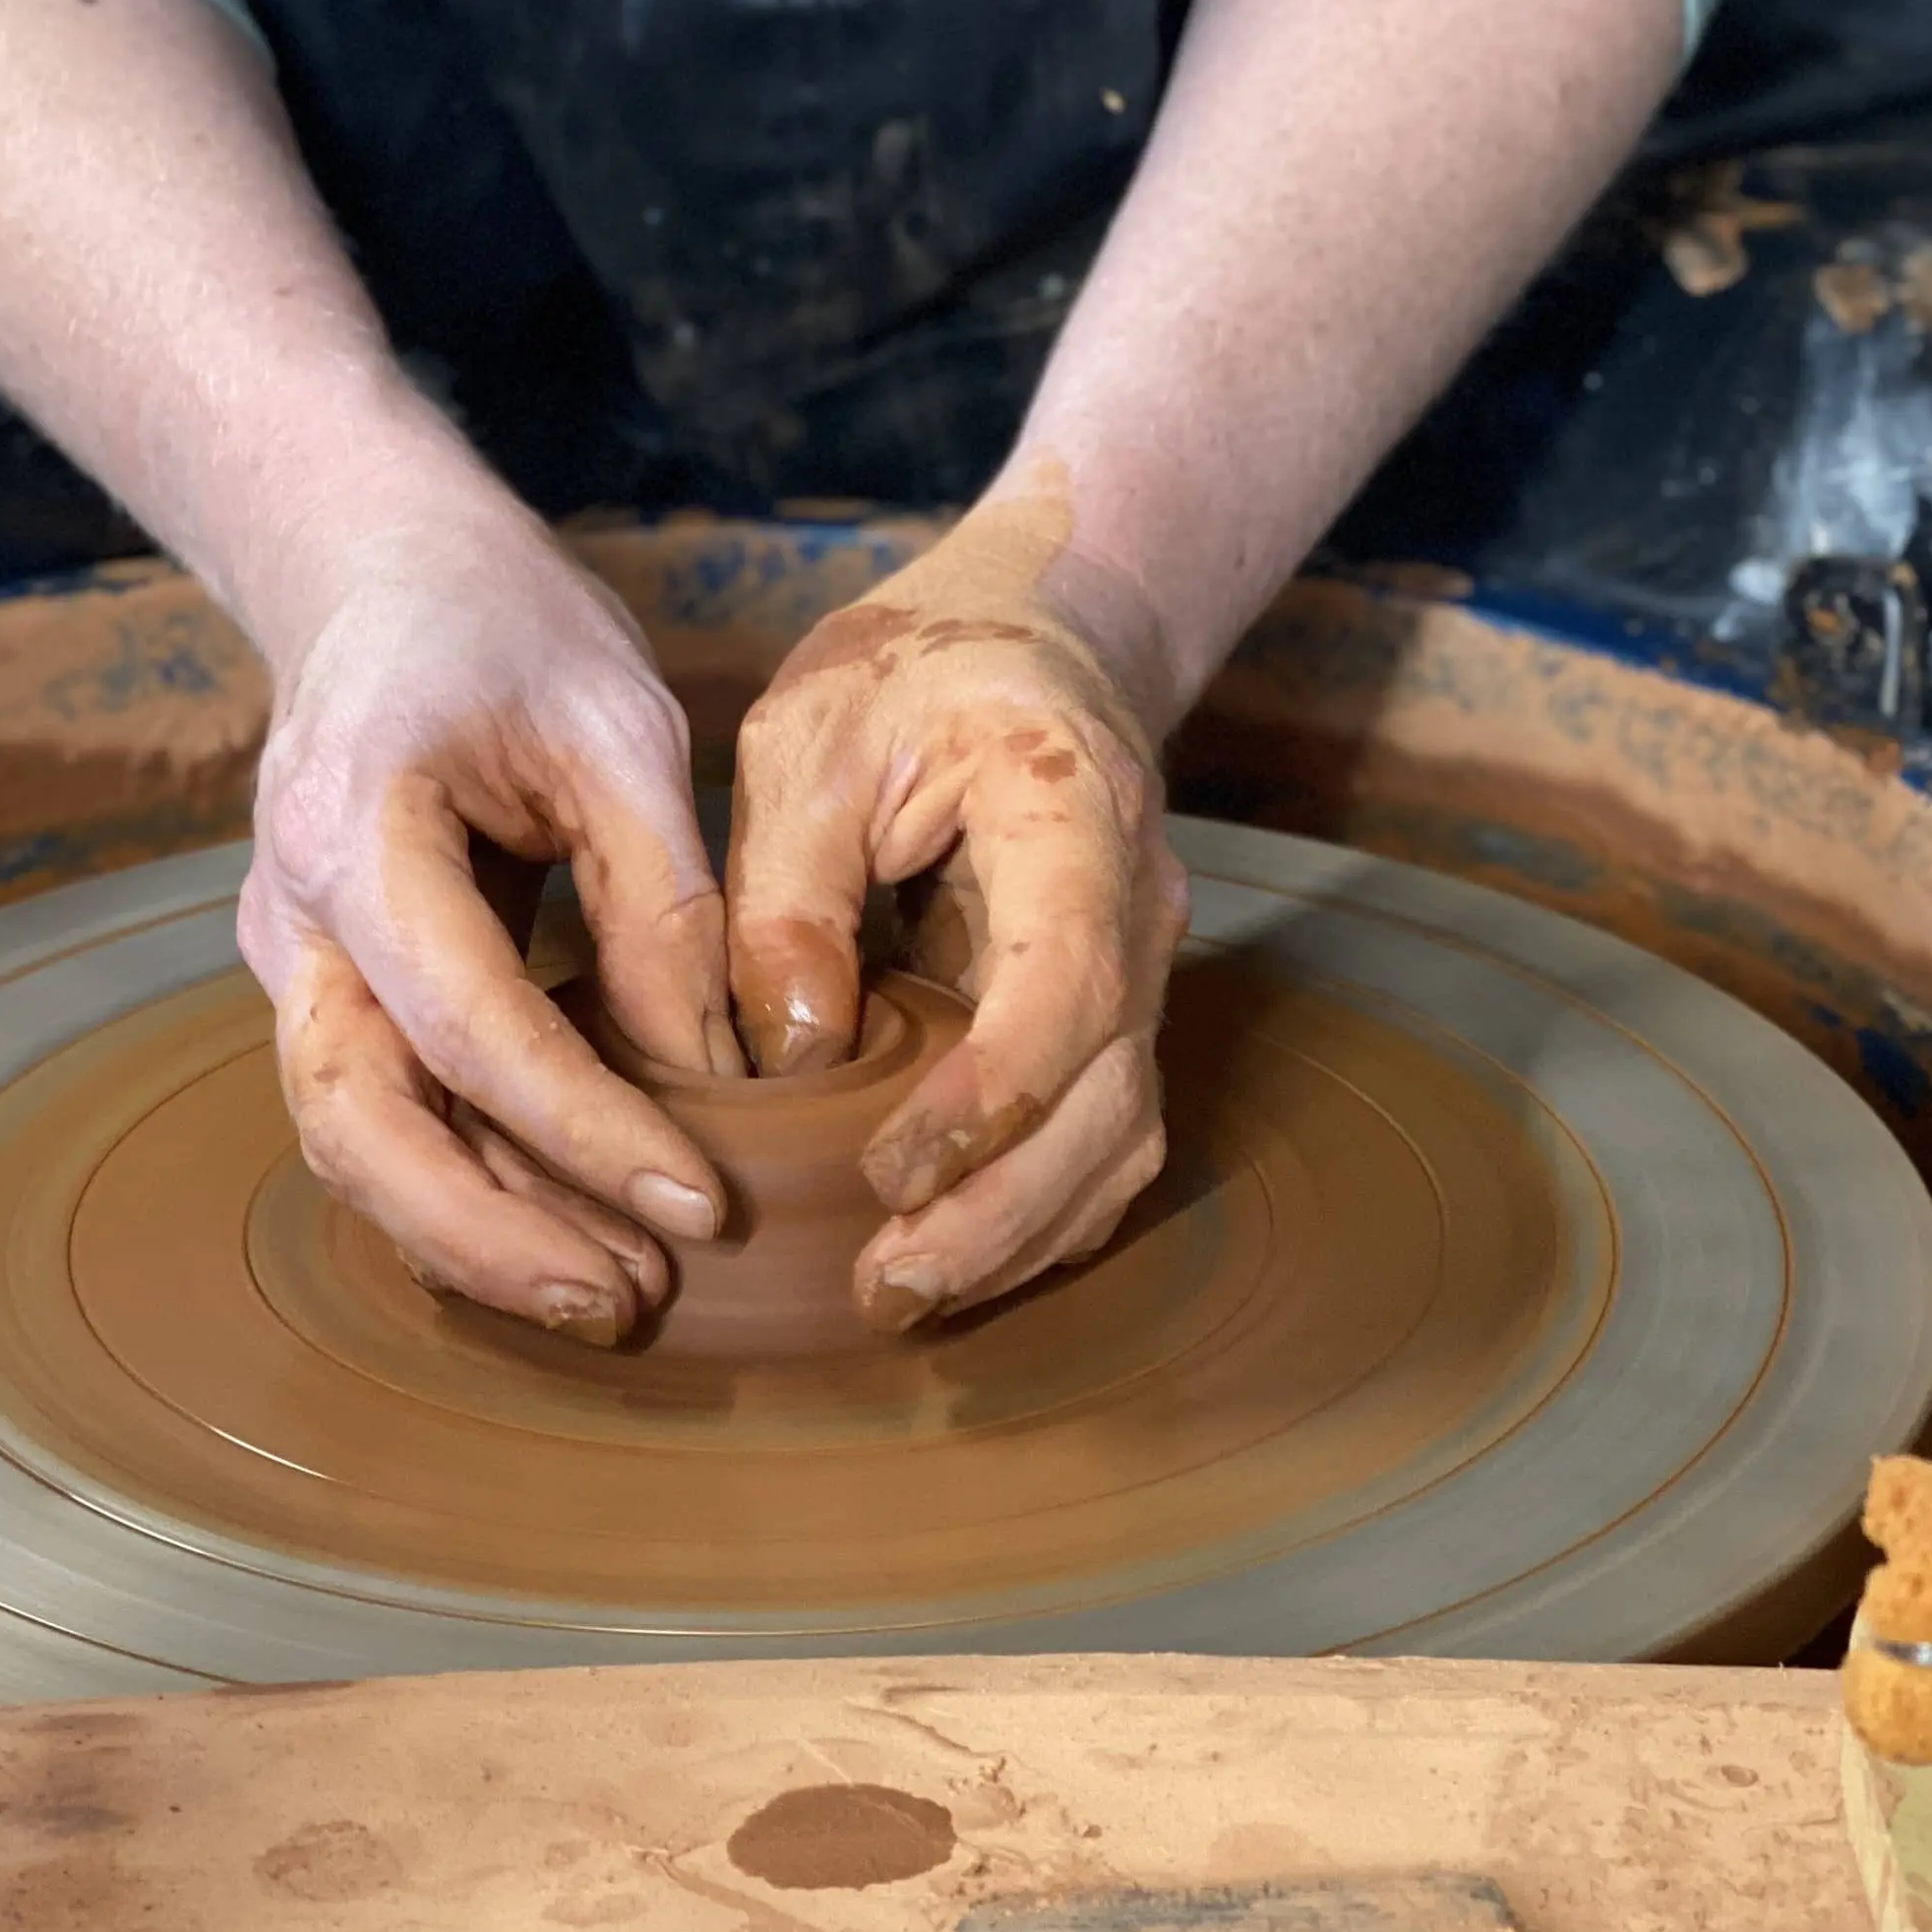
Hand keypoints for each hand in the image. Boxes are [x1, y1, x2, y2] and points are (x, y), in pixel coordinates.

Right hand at [236, 494, 743, 1343]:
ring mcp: (293, 959)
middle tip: (631, 1303)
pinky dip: (463, 1189)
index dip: (581, 1129)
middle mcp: (293, 914)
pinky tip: (568, 1238)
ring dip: (473, 1235)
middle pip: (355, 1123)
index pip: (467, 1023)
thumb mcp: (621, 729)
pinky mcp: (327, 989)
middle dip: (488, 1235)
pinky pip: (380, 1115)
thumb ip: (666, 903)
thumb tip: (724, 1079)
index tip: (701, 1205)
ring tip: (616, 1296)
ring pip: (350, 1143)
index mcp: (356, 827)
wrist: (379, 572)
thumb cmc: (508, 629)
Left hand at [726, 474, 1193, 1331]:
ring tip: (902, 1300)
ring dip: (1021, 1237)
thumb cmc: (911, 672)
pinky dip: (1037, 1217)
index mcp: (1074, 817)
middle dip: (1002, 1215)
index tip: (886, 1175)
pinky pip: (1100, 1142)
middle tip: (885, 1292)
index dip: (990, 1097)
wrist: (1034, 631)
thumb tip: (790, 1052)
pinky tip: (951, 1261)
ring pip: (1118, 1141)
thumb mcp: (810, 739)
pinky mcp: (1110, 1018)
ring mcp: (1141, 974)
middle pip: (1109, 1099)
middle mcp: (1139, 912)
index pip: (1069, 984)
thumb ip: (791, 890)